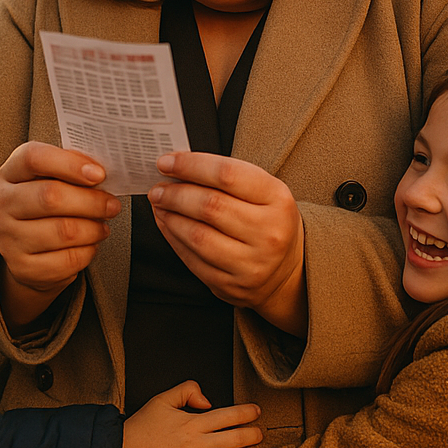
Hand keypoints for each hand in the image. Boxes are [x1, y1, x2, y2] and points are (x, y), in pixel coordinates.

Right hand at [0, 142, 120, 325]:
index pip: (33, 158)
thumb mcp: (52, 177)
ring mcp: (8, 238)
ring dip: (93, 228)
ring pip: (64, 231)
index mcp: (10, 172)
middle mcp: (2, 204)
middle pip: (50, 196)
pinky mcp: (23, 267)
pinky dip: (88, 251)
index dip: (70, 164)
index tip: (100, 174)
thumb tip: (101, 171)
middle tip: (112, 205)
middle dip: (91, 201)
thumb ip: (72, 168)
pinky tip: (89, 244)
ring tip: (102, 226)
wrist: (26, 247)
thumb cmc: (46, 202)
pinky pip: (68, 260)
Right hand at [122, 381, 261, 447]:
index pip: (229, 416)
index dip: (247, 413)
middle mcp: (196, 445)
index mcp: (193, 423)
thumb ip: (187, 390)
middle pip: (235, 440)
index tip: (256, 411)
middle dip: (252, 436)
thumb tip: (209, 401)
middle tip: (259, 434)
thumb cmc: (141, 426)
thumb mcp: (162, 399)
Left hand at [149, 153, 306, 334]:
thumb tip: (177, 167)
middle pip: (209, 206)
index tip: (166, 161)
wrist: (289, 270)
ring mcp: (251, 263)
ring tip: (160, 204)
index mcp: (278, 199)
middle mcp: (268, 232)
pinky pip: (192, 260)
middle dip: (175, 194)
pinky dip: (173, 239)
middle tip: (158, 187)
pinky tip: (167, 224)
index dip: (190, 166)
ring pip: (197, 236)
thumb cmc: (268, 220)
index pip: (227, 174)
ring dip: (170, 217)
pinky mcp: (232, 285)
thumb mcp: (264, 191)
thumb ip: (226, 177)